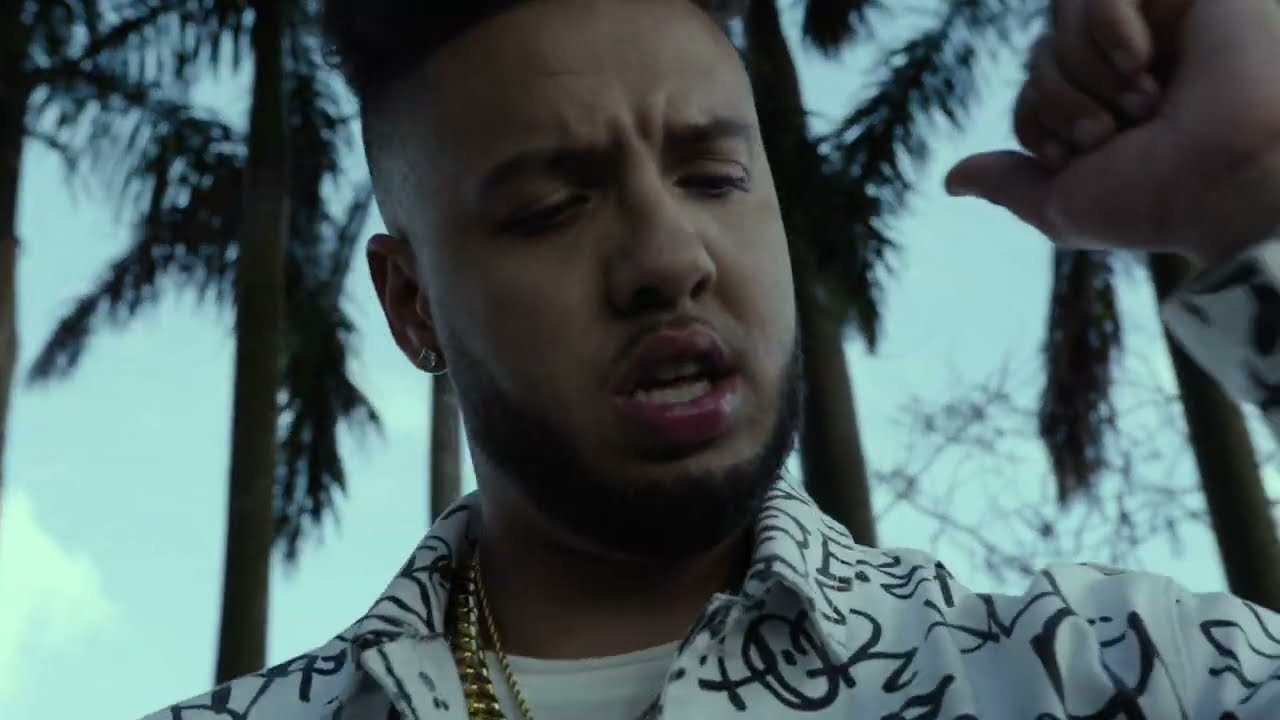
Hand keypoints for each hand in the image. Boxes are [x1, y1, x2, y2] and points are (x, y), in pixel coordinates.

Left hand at [944, 0, 1279, 266]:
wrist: (1231, 180)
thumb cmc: (1159, 200)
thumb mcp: (1063, 205)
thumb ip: (1008, 183)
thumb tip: (951, 180)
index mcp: (1107, 108)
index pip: (1031, 88)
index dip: (1037, 119)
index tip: (1080, 155)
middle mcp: (1132, 65)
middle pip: (1039, 53)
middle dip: (1062, 100)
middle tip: (1115, 133)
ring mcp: (1160, 24)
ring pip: (1060, 19)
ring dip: (1084, 72)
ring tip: (1142, 103)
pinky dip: (1105, 26)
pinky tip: (1140, 61)